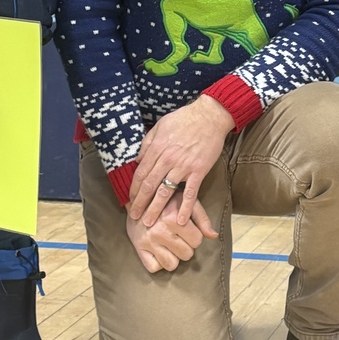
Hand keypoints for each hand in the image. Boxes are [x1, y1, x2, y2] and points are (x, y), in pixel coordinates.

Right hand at [126, 192, 217, 272]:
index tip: (188, 229)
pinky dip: (158, 262)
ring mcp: (148, 241)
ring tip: (170, 244)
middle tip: (178, 236)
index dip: (195, 235)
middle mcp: (160, 231)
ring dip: (173, 257)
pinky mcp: (139, 248)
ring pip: (172, 265)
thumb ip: (201, 217)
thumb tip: (214, 236)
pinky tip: (159, 250)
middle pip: (187, 254)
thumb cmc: (166, 200)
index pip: (197, 240)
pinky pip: (154, 268)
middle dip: (186, 246)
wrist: (138, 199)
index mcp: (173, 217)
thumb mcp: (185, 201)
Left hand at [129, 95, 233, 226]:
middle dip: (139, 203)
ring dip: (155, 209)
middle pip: (149, 185)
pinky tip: (181, 221)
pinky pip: (190, 193)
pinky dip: (185, 208)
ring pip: (165, 192)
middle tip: (133, 217)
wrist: (209, 116)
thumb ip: (148, 142)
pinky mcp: (198, 171)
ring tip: (149, 223)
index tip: (129, 200)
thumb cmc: (184, 119)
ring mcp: (183, 166)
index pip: (140, 173)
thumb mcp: (160, 125)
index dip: (133, 189)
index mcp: (157, 148)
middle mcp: (167, 159)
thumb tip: (137, 159)